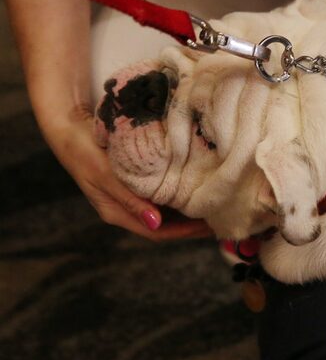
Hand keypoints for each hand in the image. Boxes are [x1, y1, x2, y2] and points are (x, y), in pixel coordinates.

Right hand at [44, 107, 212, 240]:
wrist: (69, 126)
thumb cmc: (83, 152)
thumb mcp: (105, 176)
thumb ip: (130, 199)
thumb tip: (155, 224)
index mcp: (118, 213)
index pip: (158, 233)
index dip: (185, 233)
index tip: (209, 228)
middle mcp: (128, 207)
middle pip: (166, 223)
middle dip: (192, 222)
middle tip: (221, 214)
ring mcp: (132, 193)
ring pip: (167, 207)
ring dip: (189, 206)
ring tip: (214, 201)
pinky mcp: (136, 178)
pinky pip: (163, 189)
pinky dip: (180, 189)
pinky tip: (197, 183)